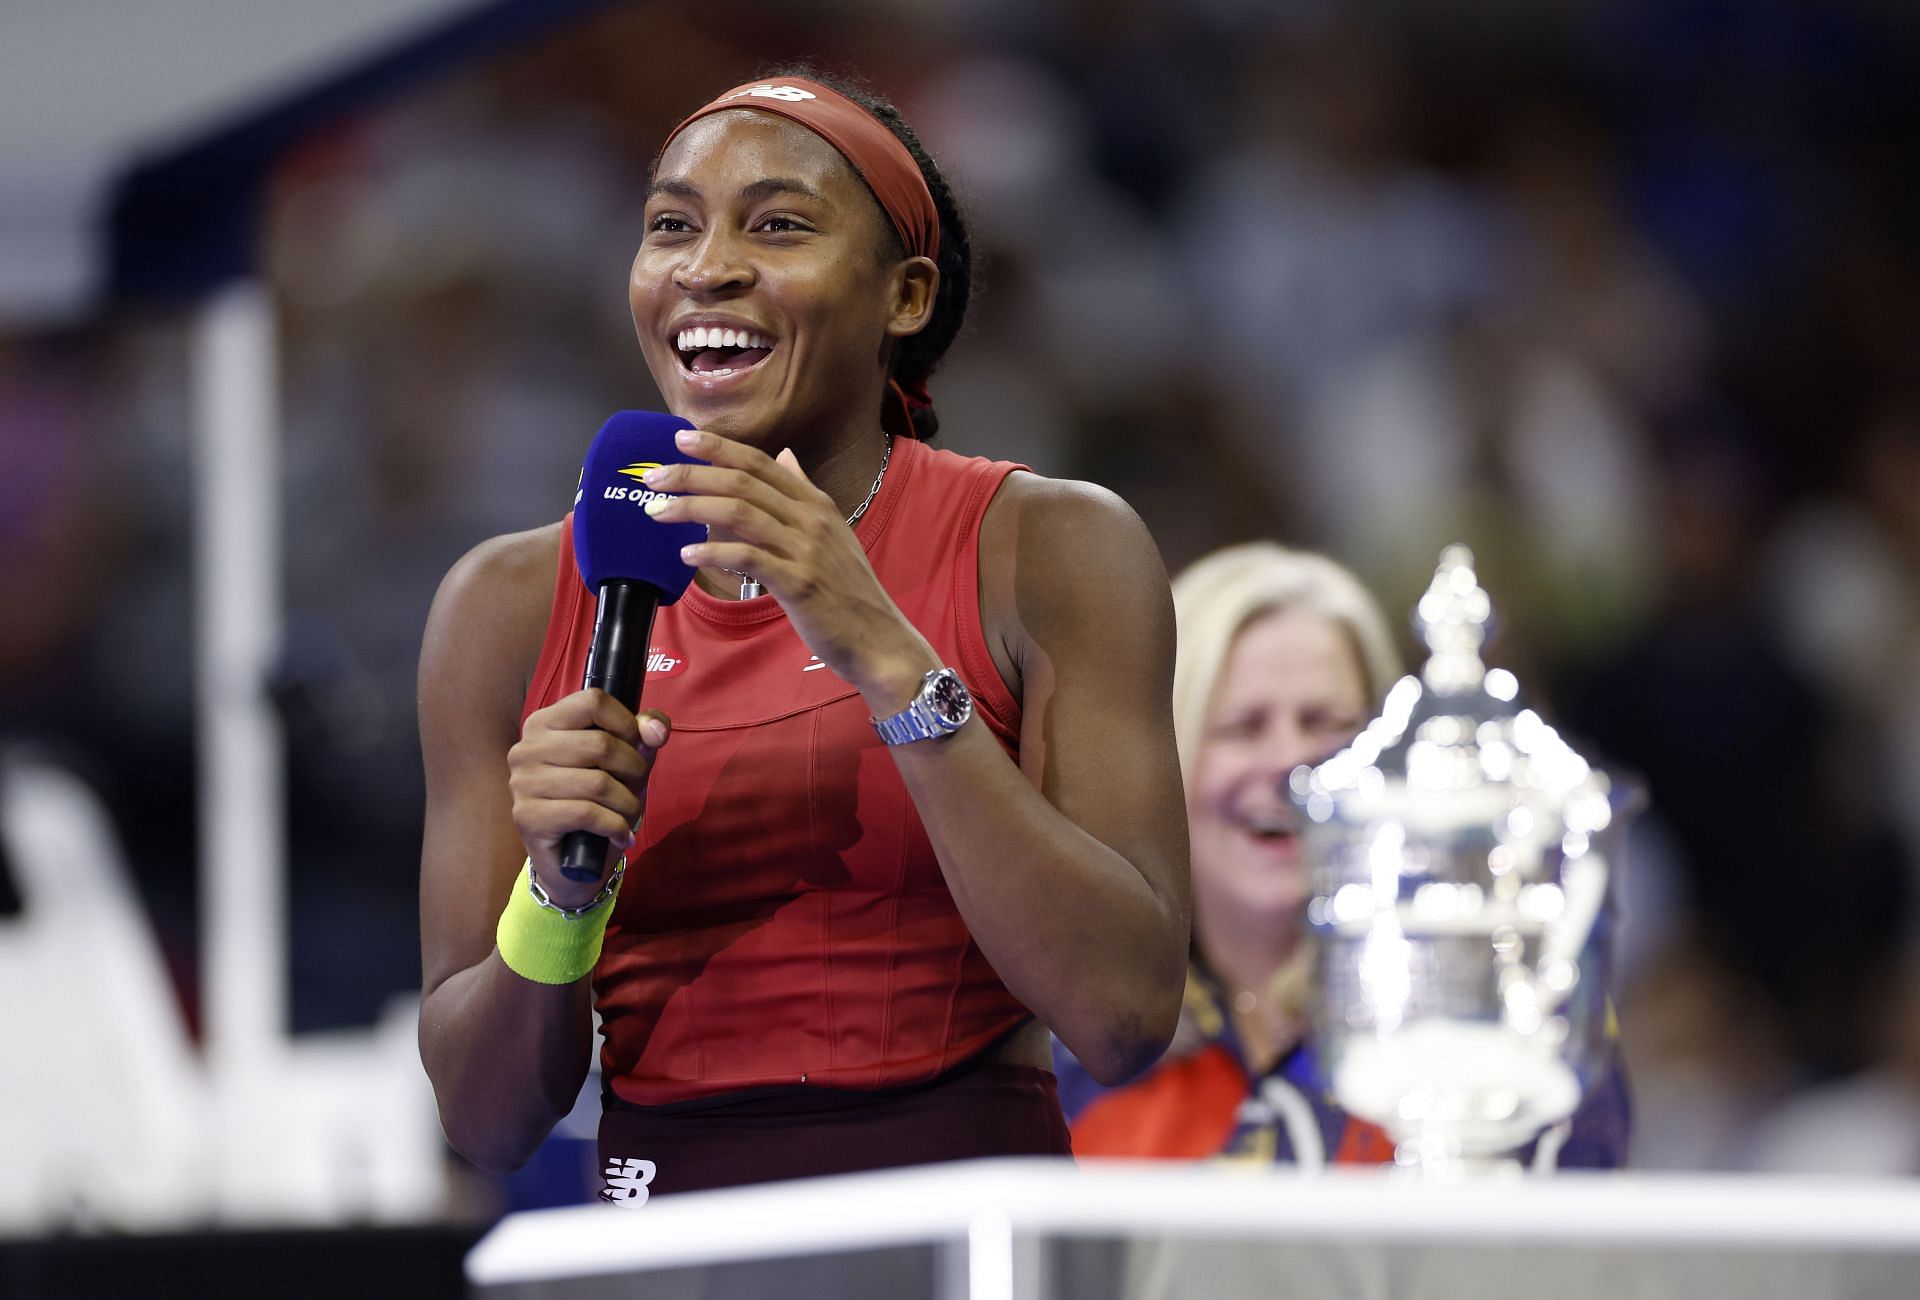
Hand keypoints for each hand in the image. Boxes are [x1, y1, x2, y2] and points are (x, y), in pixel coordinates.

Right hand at [508, 689, 669, 906]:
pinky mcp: (527, 817)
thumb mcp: (625, 762)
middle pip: (600, 744)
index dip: (627, 723)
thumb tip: (655, 729)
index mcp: (545, 723)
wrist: (572, 861)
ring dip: (627, 803)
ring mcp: (522, 783)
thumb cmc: (597, 800)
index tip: (638, 745)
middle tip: (636, 789)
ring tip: (630, 815)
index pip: (593, 701)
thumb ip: (643, 735)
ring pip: (597, 783)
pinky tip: (620, 835)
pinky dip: (615, 826)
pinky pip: (587, 813)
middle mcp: (526, 748)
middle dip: (633, 770)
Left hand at [640, 429, 936, 708]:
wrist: (879, 639)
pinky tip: (687, 554)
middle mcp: (812, 520)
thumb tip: (785, 455)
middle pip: (742, 482)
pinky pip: (748, 558)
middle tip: (653, 478)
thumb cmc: (848, 592)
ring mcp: (806, 550)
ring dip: (692, 508)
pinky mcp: (799, 583)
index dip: (719, 448)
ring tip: (657, 512)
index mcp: (816, 504)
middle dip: (692, 475)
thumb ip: (803, 494)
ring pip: (739, 513)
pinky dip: (714, 552)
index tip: (680, 440)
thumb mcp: (831, 533)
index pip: (760, 463)